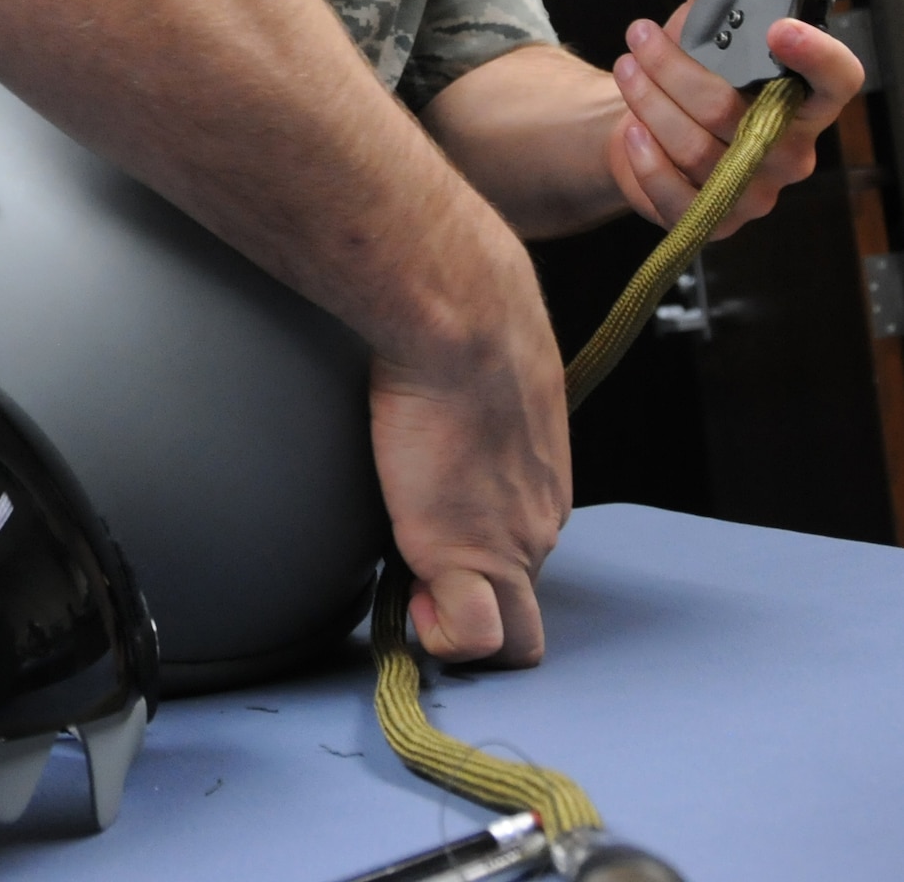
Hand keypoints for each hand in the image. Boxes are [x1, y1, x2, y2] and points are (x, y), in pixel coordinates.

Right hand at [369, 223, 570, 667]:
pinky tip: (413, 602)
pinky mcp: (468, 555)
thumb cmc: (467, 317)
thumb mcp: (490, 362)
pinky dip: (444, 636)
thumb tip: (437, 357)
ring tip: (416, 598)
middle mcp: (539, 520)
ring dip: (461, 631)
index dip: (481, 559)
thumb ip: (475, 389)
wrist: (461, 320)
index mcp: (541, 477)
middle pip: (526, 606)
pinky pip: (474, 637)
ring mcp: (511, 544)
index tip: (437, 532)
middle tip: (425, 585)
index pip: (524, 545)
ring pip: (512, 637)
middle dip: (479, 611)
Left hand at [607, 0, 864, 235]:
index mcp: (805, 97)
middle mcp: (791, 148)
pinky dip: (644, 159)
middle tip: (639, 37)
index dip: (816, 56)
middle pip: (737, 113)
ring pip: (699, 149)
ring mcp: (757, 191)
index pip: (838, 81)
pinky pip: (679, 196)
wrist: (649, 129)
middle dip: (676, 70)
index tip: (778, 27)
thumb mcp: (710, 15)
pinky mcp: (717, 222)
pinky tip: (631, 130)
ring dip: (649, 103)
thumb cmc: (693, 75)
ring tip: (626, 71)